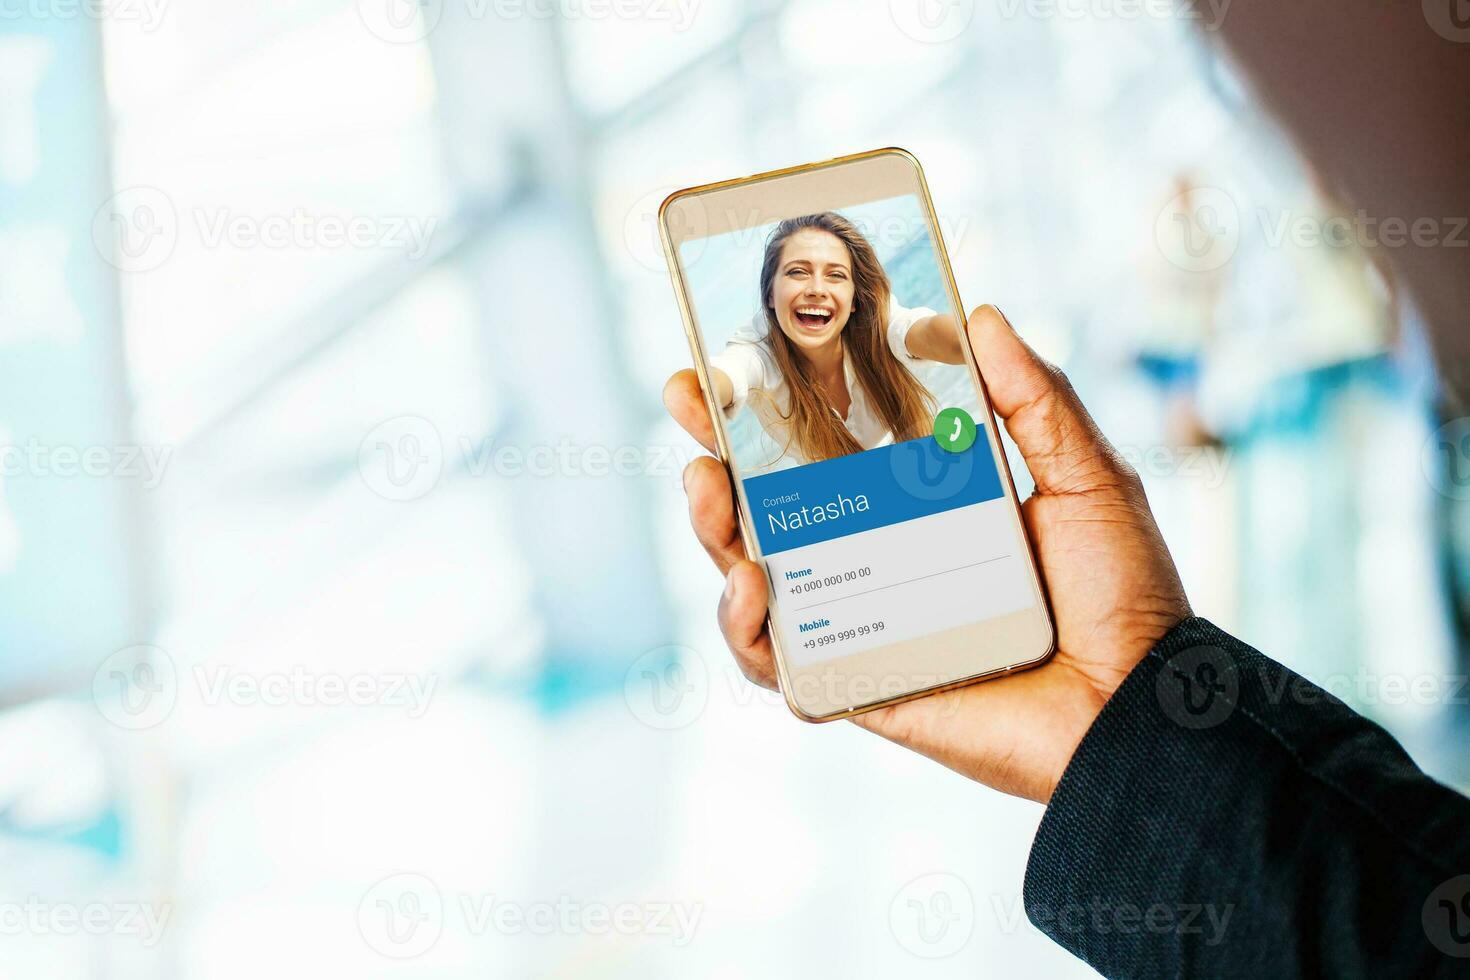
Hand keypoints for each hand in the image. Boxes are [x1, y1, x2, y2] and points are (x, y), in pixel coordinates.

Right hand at [663, 306, 1190, 802]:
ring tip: (709, 490)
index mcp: (922, 506)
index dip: (770, 410)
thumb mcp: (1085, 476)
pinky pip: (780, 665)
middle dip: (715, 458)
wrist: (1140, 705)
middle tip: (690, 408)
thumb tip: (983, 314)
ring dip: (714, 533)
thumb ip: (1035, 399)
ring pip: (754, 581)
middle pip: (771, 510)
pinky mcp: (859, 685)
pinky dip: (747, 630)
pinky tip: (755, 586)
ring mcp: (864, 624)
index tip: (729, 363)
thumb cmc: (1124, 594)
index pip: (828, 451)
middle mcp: (881, 561)